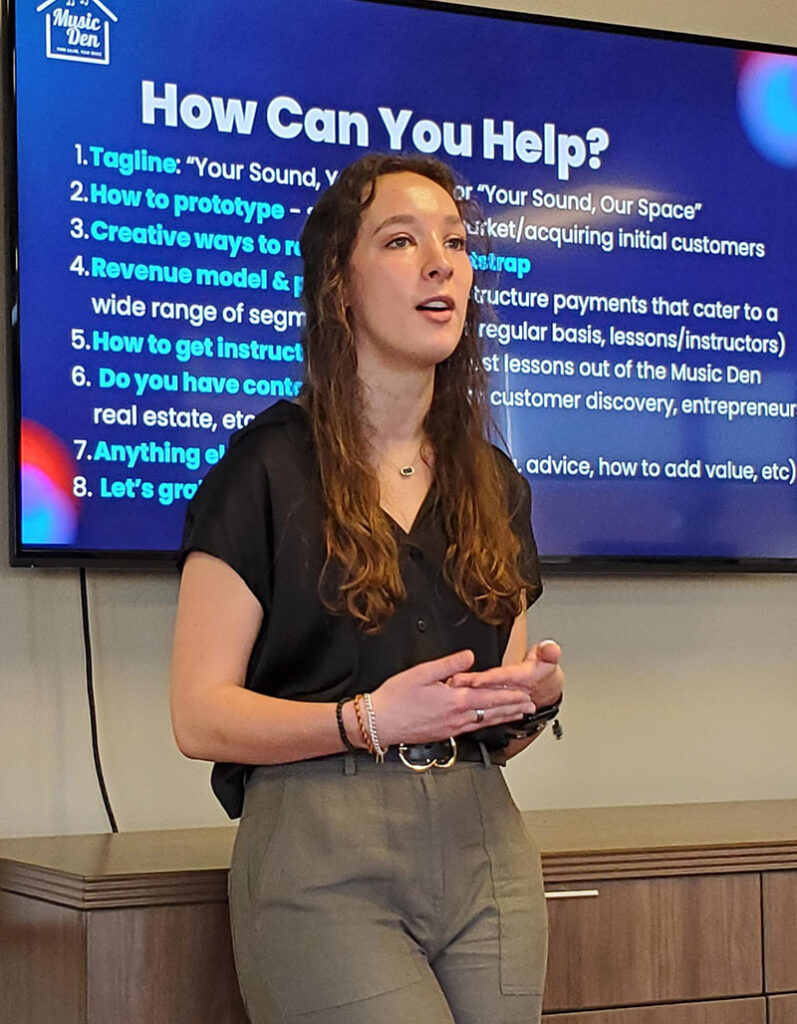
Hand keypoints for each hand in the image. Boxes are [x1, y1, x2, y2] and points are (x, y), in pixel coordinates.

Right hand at [368, 649, 535, 745]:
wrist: (379, 723)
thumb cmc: (395, 698)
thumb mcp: (422, 672)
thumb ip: (449, 664)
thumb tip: (469, 657)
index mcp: (454, 700)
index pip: (490, 697)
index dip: (510, 695)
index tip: (525, 693)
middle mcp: (457, 717)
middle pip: (492, 712)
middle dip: (513, 708)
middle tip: (530, 706)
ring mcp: (451, 728)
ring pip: (484, 722)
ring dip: (503, 717)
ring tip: (517, 715)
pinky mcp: (443, 734)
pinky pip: (472, 728)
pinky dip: (486, 724)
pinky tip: (488, 722)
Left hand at [448, 640, 562, 712]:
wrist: (547, 687)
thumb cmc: (544, 670)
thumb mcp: (549, 658)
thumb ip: (549, 652)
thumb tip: (551, 649)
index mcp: (522, 679)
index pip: (504, 679)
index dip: (489, 679)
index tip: (474, 679)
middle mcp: (511, 690)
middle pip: (489, 688)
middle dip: (470, 686)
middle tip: (453, 681)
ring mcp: (503, 696)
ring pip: (484, 696)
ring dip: (468, 692)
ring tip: (451, 686)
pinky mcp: (497, 700)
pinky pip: (484, 701)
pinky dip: (471, 698)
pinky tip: (458, 694)